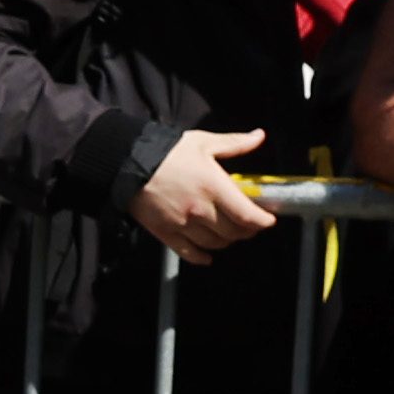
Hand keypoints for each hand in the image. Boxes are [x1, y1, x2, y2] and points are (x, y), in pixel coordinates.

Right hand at [126, 124, 274, 261]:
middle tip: (249, 223)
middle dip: (247, 230)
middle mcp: (200, 210)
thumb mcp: (203, 142)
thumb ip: (234, 143)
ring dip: (226, 240)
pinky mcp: (165, 233)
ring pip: (215, 244)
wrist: (126, 163)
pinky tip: (208, 255)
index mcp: (213, 187)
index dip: (262, 221)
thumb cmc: (166, 151)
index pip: (247, 215)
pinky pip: (189, 253)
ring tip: (228, 232)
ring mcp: (182, 224)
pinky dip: (202, 257)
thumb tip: (259, 136)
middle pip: (234, 233)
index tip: (268, 219)